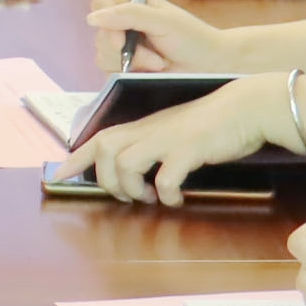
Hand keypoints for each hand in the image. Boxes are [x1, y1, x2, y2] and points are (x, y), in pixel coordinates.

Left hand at [66, 77, 286, 205]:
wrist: (246, 107)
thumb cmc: (211, 124)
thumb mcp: (173, 131)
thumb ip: (153, 145)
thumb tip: (139, 173)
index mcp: (144, 126)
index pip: (99, 138)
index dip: (77, 157)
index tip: (58, 175)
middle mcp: (150, 129)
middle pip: (105, 149)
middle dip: (106, 179)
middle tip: (126, 195)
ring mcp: (168, 137)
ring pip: (126, 162)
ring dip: (132, 187)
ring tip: (150, 196)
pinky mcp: (189, 148)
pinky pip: (165, 176)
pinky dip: (166, 193)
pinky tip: (176, 197)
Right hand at [83, 0, 234, 69]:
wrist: (209, 66)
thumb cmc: (192, 38)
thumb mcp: (161, 20)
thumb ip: (127, 14)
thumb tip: (91, 18)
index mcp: (132, 2)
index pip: (100, 3)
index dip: (105, 18)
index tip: (121, 35)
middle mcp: (124, 23)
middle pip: (99, 32)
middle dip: (124, 47)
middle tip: (152, 53)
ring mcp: (124, 47)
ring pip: (102, 54)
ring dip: (131, 61)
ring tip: (157, 63)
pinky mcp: (124, 69)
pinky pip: (109, 72)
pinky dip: (129, 74)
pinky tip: (151, 72)